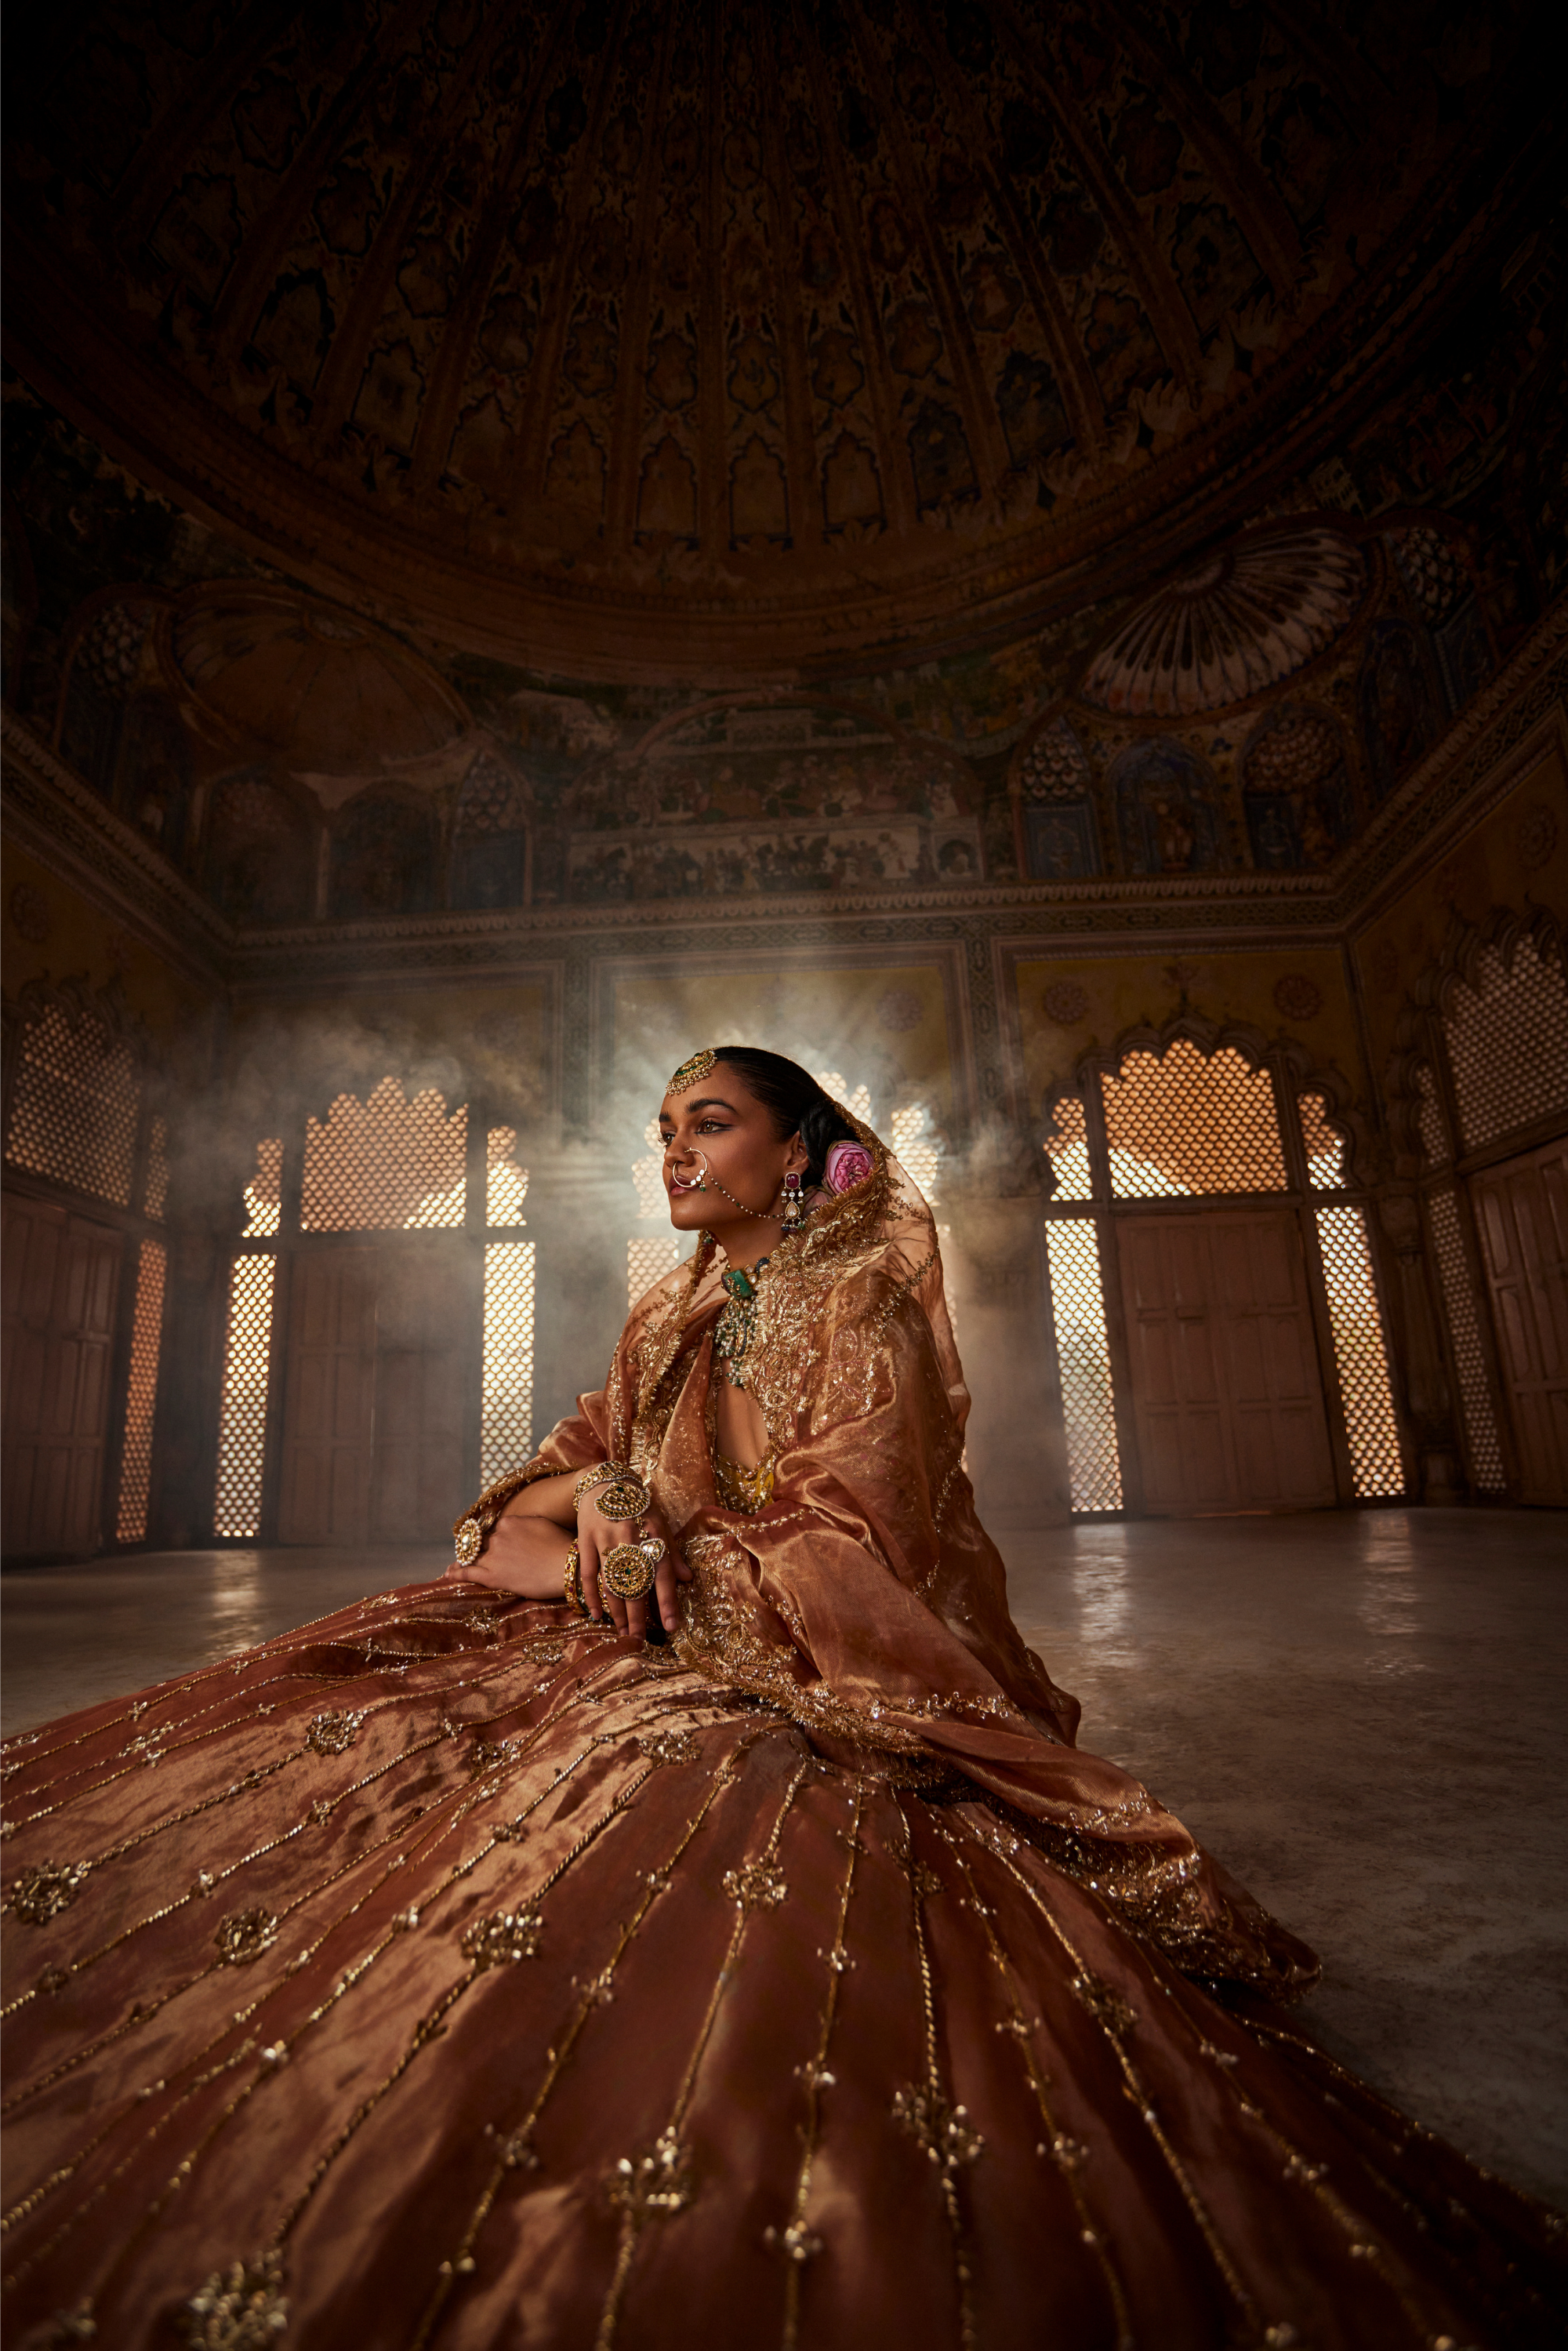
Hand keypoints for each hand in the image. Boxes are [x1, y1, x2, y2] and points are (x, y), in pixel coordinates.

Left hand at [442, 1515, 571, 1596]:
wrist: (566, 1569)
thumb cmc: (561, 1546)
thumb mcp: (542, 1524)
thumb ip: (523, 1523)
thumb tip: (515, 1525)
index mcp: (508, 1522)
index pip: (493, 1530)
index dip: (493, 1540)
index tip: (493, 1546)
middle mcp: (497, 1536)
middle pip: (482, 1544)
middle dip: (480, 1551)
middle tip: (477, 1558)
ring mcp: (493, 1556)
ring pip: (472, 1558)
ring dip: (463, 1561)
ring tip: (454, 1566)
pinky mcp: (492, 1576)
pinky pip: (467, 1573)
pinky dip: (456, 1573)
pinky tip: (449, 1574)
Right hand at [576, 1490, 691, 1640]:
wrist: (606, 1482)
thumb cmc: (639, 1507)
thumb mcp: (661, 1524)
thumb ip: (672, 1553)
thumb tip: (688, 1580)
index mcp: (654, 1535)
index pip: (663, 1575)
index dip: (667, 1602)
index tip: (671, 1627)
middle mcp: (631, 1538)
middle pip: (635, 1585)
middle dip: (638, 1617)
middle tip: (640, 1641)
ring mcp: (606, 1539)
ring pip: (612, 1583)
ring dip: (617, 1611)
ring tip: (623, 1633)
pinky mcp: (586, 1539)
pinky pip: (588, 1574)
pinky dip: (591, 1596)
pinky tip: (597, 1615)